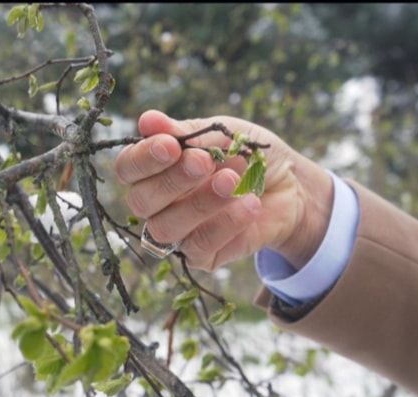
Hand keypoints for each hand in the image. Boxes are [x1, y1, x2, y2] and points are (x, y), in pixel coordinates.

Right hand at [114, 110, 334, 270]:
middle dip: (172, 181)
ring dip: (199, 203)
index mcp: (153, 169)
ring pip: (165, 228)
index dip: (144, 159)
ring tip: (232, 182)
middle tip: (205, 162)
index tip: (171, 146)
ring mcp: (177, 232)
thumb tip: (147, 120)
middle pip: (141, 201)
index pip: (127, 168)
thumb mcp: (220, 133)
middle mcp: (157, 204)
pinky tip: (249, 205)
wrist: (290, 183)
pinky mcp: (201, 255)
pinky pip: (199, 245)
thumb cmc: (247, 153)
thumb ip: (184, 132)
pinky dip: (225, 223)